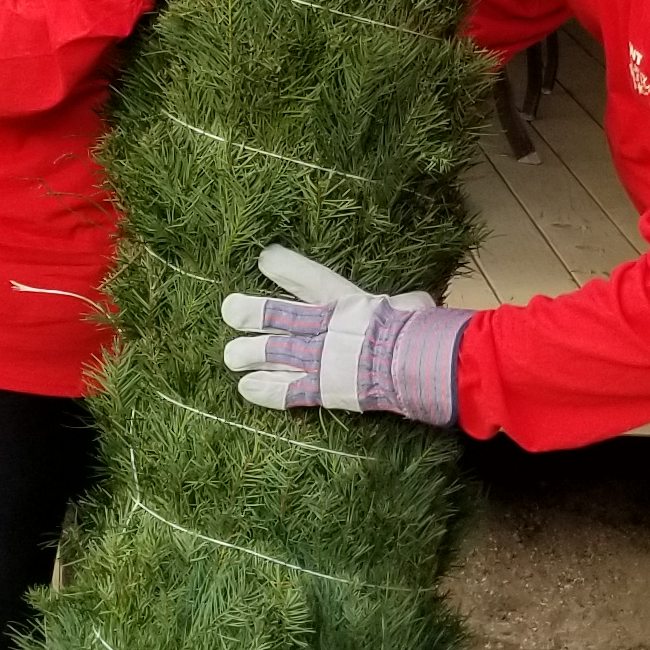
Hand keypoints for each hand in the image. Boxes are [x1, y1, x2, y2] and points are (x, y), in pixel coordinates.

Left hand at [224, 244, 470, 427]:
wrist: (415, 362)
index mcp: (347, 301)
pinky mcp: (321, 388)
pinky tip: (246, 388)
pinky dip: (265, 390)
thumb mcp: (414, 307)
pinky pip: (285, 390)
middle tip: (230, 310)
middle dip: (251, 313)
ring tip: (230, 356)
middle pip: (278, 316)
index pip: (310, 278)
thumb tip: (415, 306)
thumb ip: (405, 305)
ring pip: (273, 353)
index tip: (265, 259)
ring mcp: (318, 357)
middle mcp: (324, 326)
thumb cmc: (420, 330)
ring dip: (249, 355)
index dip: (286, 267)